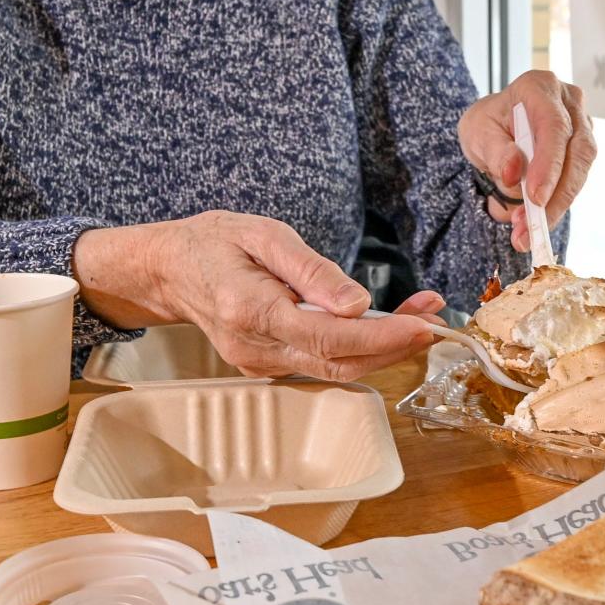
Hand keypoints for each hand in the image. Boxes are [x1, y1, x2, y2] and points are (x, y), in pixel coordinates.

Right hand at [73, 211, 442, 380]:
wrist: (169, 268)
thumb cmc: (215, 243)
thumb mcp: (265, 235)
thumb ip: (312, 271)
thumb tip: (359, 304)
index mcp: (252, 311)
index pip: (329, 339)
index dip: (382, 337)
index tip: (423, 324)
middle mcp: (256, 349)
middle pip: (340, 364)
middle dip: (394, 346)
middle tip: (435, 320)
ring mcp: (260, 364)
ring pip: (334, 368)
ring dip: (382, 347)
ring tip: (420, 315)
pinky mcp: (267, 365)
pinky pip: (320, 363)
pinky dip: (357, 348)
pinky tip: (382, 323)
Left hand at [457, 71, 596, 247]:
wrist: (496, 130)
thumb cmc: (488, 124)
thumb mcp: (477, 132)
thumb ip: (495, 150)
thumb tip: (515, 173)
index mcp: (540, 87)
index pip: (553, 126)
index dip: (549, 164)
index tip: (536, 197)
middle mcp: (569, 103)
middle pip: (577, 151)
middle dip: (556, 194)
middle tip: (531, 226)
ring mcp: (582, 126)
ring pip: (580, 171)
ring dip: (556, 206)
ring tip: (527, 233)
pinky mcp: (582, 151)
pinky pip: (574, 182)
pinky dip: (556, 206)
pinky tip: (534, 226)